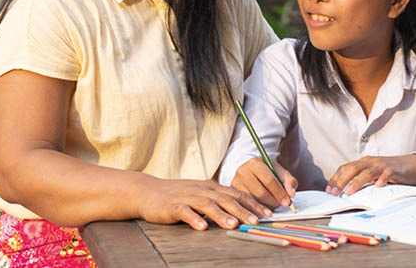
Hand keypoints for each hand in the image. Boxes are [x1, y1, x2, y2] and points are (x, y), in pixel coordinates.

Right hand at [137, 176, 270, 230]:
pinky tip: (202, 227)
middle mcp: (203, 189)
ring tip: (234, 225)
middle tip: (256, 221)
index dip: (253, 203)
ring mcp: (188, 196)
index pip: (237, 194)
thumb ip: (220, 202)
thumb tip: (243, 213)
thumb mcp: (202, 195)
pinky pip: (185, 211)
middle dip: (243, 210)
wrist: (148, 192)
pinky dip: (194, 218)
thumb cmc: (179, 196)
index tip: (267, 214)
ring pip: (208, 204)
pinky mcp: (173, 205)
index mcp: (212, 187)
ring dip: (222, 215)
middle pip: (226, 199)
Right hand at [230, 157, 297, 209]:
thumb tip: (291, 194)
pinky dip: (258, 209)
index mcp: (255, 163)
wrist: (251, 170)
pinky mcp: (233, 193)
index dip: (279, 192)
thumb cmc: (267, 171)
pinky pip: (247, 205)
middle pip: (260, 192)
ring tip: (273, 205)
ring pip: (253, 201)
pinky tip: (264, 208)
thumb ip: (289, 181)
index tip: (287, 201)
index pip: (269, 180)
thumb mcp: (279, 171)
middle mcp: (243, 172)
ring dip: (266, 207)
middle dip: (273, 201)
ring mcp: (235, 183)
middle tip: (281, 205)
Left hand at [326, 154, 415, 195]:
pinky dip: (381, 179)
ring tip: (349, 192)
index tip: (329, 190)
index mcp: (364, 162)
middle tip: (334, 193)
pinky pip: (386, 173)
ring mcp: (382, 165)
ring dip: (357, 182)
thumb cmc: (391, 171)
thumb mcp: (374, 174)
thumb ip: (362, 179)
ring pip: (367, 172)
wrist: (413, 165)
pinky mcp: (394, 169)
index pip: (345, 167)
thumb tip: (346, 191)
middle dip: (341, 181)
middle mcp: (371, 161)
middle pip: (353, 169)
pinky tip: (378, 186)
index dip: (336, 178)